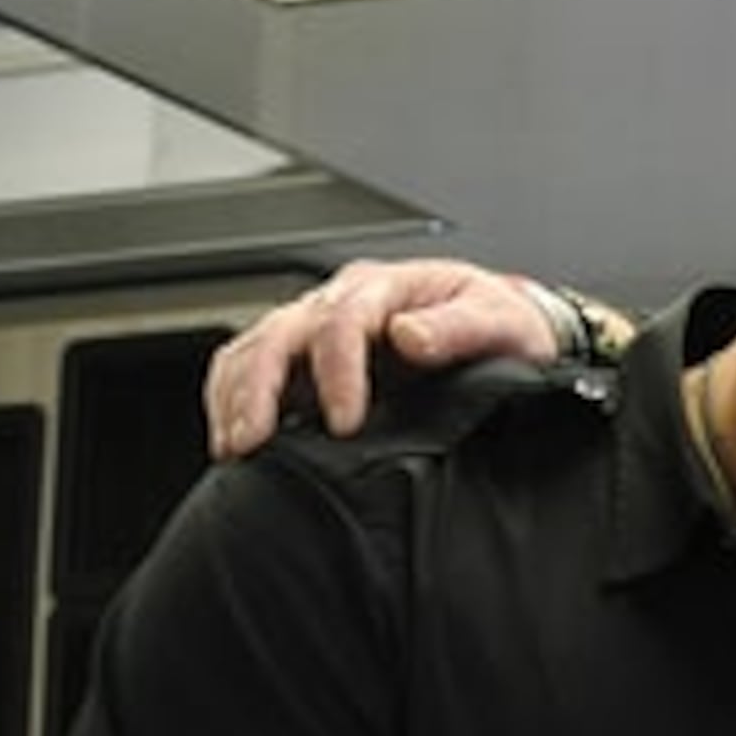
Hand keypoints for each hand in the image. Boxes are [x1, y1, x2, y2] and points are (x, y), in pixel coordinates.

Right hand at [206, 257, 550, 457]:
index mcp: (386, 288)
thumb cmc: (503, 326)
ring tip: (234, 447)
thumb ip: (459, 328)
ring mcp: (317, 330)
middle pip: (279, 333)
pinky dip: (231, 400)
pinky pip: (251, 369)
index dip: (336, 371)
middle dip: (259, 387)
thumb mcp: (500, 321)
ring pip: (253, 348)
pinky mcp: (307, 362)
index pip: (342, 322)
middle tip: (254, 440)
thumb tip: (411, 337)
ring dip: (234, 396)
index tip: (344, 422)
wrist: (504, 333)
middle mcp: (343, 303)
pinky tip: (232, 438)